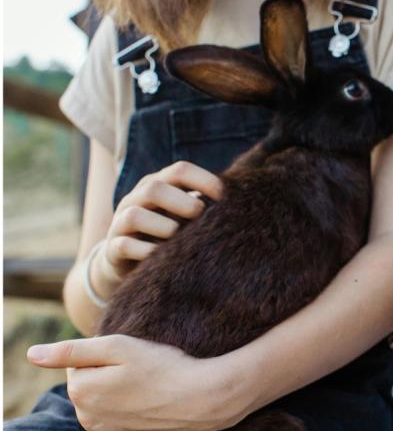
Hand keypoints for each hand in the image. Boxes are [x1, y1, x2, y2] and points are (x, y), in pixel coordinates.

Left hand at [26, 335, 251, 430]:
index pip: (80, 363)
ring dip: (117, 393)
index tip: (131, 359)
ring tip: (147, 388)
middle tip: (141, 371)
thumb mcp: (119, 347)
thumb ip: (72, 350)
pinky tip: (147, 404)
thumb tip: (32, 355)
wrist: (202, 399)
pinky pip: (112, 419)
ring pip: (100, 402)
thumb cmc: (163, 367)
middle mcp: (86, 417)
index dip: (106, 356)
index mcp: (80, 389)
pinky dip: (125, 411)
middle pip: (88, 385)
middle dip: (108, 375)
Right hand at [97, 161, 223, 284]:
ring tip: (178, 238)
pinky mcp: (113, 247)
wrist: (130, 260)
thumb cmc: (169, 232)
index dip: (204, 180)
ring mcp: (121, 222)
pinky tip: (162, 258)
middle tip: (200, 216)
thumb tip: (241, 204)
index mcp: (159, 184)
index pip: (180, 170)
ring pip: (135, 216)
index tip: (225, 196)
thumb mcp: (186, 216)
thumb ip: (203, 206)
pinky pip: (125, 245)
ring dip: (163, 228)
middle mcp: (137, 199)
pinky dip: (146, 252)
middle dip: (182, 202)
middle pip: (154, 189)